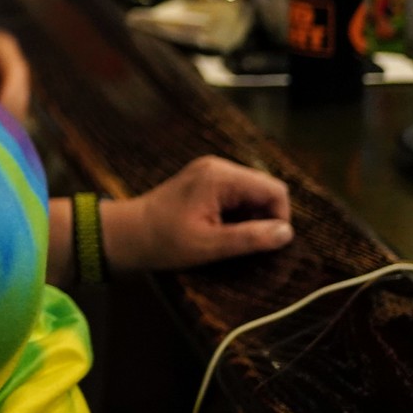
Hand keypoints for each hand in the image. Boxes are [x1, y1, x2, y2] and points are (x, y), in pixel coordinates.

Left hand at [102, 155, 292, 272]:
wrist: (126, 234)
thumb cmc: (164, 241)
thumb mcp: (210, 245)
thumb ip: (250, 238)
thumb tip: (287, 233)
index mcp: (220, 177)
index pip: (274, 190)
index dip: (279, 218)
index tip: (267, 243)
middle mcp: (217, 166)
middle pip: (264, 188)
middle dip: (264, 217)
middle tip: (246, 243)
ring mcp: (209, 171)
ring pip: (251, 192)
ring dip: (250, 216)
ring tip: (230, 237)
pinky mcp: (203, 180)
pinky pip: (235, 193)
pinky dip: (237, 212)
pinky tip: (221, 229)